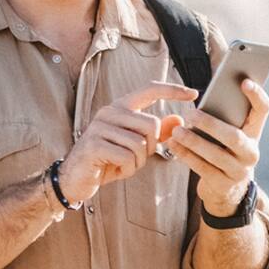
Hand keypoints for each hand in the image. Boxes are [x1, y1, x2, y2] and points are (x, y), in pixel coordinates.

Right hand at [58, 82, 198, 204]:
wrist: (75, 179)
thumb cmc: (107, 161)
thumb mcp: (134, 146)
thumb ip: (155, 133)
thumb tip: (178, 119)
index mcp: (120, 107)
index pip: (149, 89)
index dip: (172, 90)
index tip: (193, 93)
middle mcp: (109, 112)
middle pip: (151, 125)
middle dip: (150, 148)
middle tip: (134, 159)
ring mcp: (100, 127)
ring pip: (140, 144)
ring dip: (137, 163)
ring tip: (122, 165)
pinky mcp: (94, 145)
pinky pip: (127, 158)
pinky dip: (127, 170)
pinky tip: (114, 170)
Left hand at [164, 77, 268, 217]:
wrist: (227, 190)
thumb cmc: (223, 150)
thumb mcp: (228, 135)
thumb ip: (223, 117)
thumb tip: (203, 100)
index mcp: (254, 133)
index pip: (263, 110)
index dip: (257, 95)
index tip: (244, 82)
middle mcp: (251, 152)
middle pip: (234, 136)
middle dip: (211, 124)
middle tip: (190, 114)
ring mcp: (239, 171)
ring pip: (216, 154)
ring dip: (193, 141)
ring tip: (176, 130)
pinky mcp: (223, 184)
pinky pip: (202, 168)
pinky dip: (186, 155)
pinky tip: (173, 145)